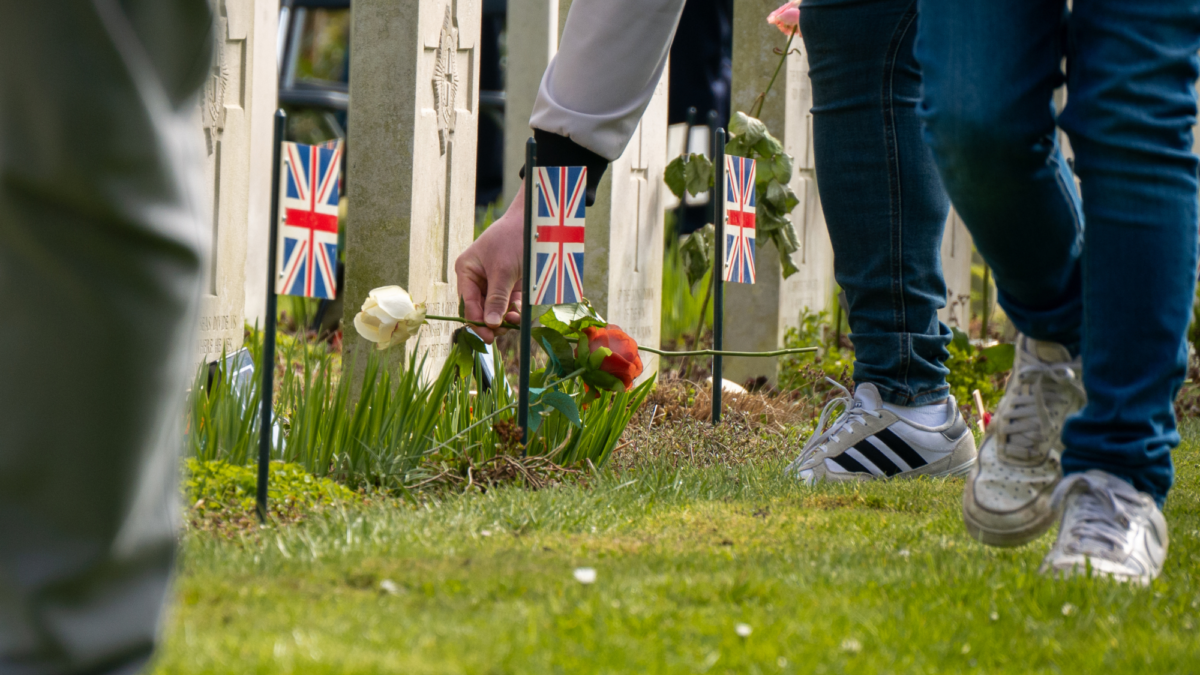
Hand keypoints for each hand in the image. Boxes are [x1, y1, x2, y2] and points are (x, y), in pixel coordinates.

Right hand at [454, 183, 525, 342]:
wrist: (536, 223)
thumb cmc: (513, 240)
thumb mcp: (503, 270)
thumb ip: (496, 298)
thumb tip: (490, 324)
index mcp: (467, 271)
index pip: (468, 303)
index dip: (476, 321)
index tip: (488, 336)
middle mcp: (478, 279)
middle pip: (480, 309)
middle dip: (490, 322)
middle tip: (501, 333)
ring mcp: (495, 283)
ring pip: (495, 310)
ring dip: (503, 319)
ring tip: (513, 323)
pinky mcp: (511, 285)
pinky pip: (509, 305)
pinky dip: (514, 313)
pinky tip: (519, 317)